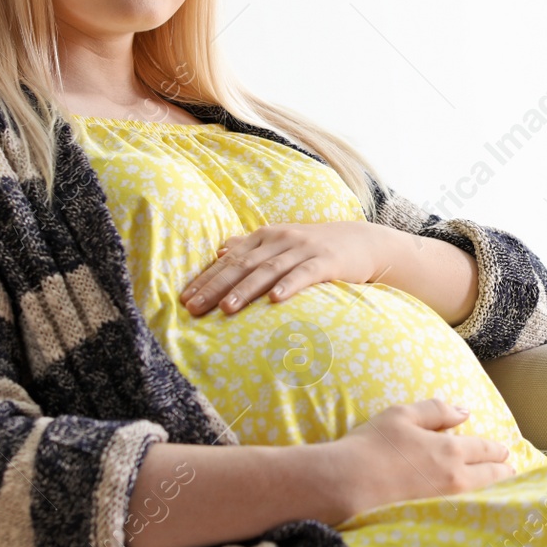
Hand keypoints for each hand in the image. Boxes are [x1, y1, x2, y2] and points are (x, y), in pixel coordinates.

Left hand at [179, 221, 391, 316]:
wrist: (361, 241)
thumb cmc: (315, 247)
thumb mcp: (281, 242)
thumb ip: (251, 246)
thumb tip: (221, 249)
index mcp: (265, 236)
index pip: (229, 259)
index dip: (206, 278)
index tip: (184, 299)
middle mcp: (280, 239)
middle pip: (242, 265)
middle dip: (215, 287)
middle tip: (194, 308)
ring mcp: (304, 249)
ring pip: (268, 270)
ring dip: (245, 289)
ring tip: (226, 309)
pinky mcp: (326, 261)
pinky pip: (305, 274)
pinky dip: (289, 285)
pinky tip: (275, 299)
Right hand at [326, 398, 515, 520]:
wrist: (346, 485)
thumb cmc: (372, 445)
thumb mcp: (402, 415)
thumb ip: (436, 411)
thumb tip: (464, 412)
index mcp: (451, 450)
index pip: (485, 449)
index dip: (497, 450)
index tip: (505, 451)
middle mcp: (454, 479)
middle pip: (490, 476)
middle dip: (504, 471)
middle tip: (512, 470)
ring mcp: (444, 503)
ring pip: (481, 496)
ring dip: (494, 490)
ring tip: (500, 488)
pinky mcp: (431, 521)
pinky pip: (464, 512)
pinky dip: (476, 507)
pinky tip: (475, 508)